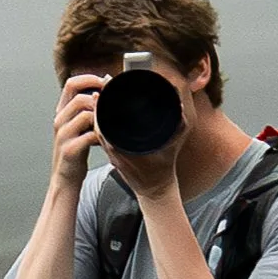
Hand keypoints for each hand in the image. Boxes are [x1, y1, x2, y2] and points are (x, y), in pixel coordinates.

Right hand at [51, 73, 106, 190]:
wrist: (65, 180)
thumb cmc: (76, 152)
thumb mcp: (79, 127)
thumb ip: (88, 111)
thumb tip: (105, 94)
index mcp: (61, 112)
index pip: (71, 84)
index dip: (89, 79)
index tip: (105, 82)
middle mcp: (60, 120)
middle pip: (80, 97)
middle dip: (100, 99)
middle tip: (114, 104)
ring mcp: (63, 135)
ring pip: (85, 113)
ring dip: (102, 116)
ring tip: (110, 123)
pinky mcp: (70, 149)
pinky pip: (90, 135)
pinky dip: (102, 134)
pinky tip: (107, 139)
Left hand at [101, 87, 191, 202]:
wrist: (155, 190)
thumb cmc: (162, 169)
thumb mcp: (172, 146)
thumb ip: (178, 127)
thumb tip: (179, 106)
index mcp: (124, 148)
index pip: (105, 124)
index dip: (101, 107)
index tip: (102, 92)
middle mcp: (114, 150)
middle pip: (98, 124)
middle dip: (99, 106)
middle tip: (101, 88)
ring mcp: (112, 153)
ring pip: (98, 130)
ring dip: (98, 113)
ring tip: (100, 96)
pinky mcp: (112, 155)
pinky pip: (102, 136)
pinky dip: (100, 123)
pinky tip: (102, 112)